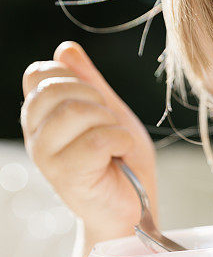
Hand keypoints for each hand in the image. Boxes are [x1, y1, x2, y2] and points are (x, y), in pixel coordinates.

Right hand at [20, 41, 157, 239]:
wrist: (134, 208)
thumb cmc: (123, 162)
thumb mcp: (110, 112)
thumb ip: (90, 82)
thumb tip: (65, 48)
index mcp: (40, 114)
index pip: (41, 73)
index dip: (77, 80)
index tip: (97, 105)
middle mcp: (34, 133)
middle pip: (58, 89)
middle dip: (98, 102)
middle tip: (111, 128)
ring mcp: (45, 155)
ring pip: (76, 111)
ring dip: (111, 124)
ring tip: (116, 145)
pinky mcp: (64, 175)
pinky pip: (97, 139)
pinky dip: (120, 141)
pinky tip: (121, 156)